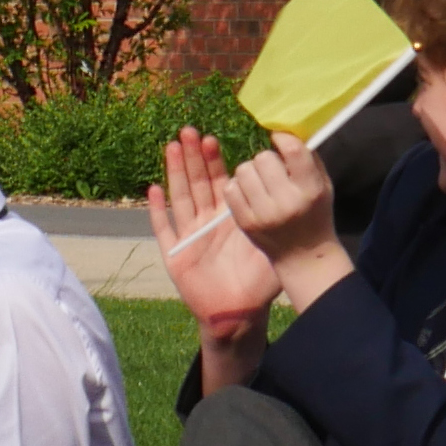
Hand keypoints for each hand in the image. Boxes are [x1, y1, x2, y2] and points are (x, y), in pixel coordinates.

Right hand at [148, 127, 281, 338]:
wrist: (239, 314)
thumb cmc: (257, 283)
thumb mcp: (271, 249)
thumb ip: (277, 225)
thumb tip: (292, 195)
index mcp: (229, 217)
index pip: (219, 181)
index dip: (214, 161)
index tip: (211, 138)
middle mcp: (207, 222)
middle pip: (197, 183)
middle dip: (193, 157)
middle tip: (189, 131)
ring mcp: (190, 236)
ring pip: (180, 198)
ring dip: (175, 173)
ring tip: (172, 147)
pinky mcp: (176, 255)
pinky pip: (164, 229)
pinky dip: (157, 210)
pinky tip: (153, 190)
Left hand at [227, 135, 355, 310]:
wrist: (304, 255)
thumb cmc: (315, 213)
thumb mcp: (323, 185)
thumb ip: (308, 158)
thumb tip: (285, 129)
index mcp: (311, 190)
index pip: (293, 151)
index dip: (282, 138)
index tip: (278, 138)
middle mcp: (287, 202)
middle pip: (263, 158)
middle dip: (266, 160)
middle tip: (272, 170)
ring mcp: (264, 214)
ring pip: (243, 170)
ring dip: (250, 172)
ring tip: (260, 183)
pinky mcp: (246, 223)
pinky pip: (231, 188)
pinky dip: (238, 186)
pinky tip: (249, 193)